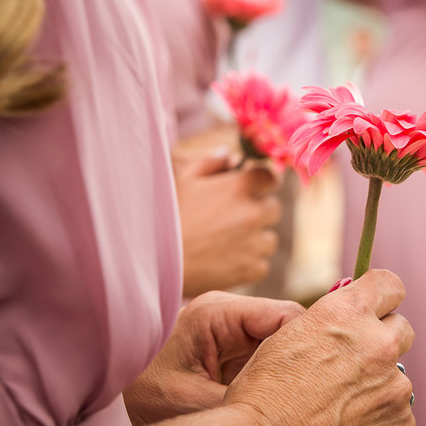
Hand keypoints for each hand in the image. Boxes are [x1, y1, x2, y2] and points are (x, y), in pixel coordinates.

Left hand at [124, 292, 304, 425]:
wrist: (114, 393)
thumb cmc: (143, 393)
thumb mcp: (191, 403)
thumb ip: (240, 404)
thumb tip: (290, 414)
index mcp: (219, 313)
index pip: (287, 316)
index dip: (311, 346)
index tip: (324, 384)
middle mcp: (232, 314)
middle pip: (292, 329)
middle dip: (306, 361)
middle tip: (320, 400)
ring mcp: (236, 331)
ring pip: (287, 346)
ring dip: (293, 374)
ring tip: (303, 407)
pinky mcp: (237, 350)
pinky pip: (273, 360)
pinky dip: (281, 382)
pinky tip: (286, 408)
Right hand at [173, 147, 282, 295]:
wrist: (152, 260)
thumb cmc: (164, 216)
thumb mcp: (182, 180)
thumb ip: (209, 162)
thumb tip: (229, 155)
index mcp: (237, 188)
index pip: (271, 177)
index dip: (262, 181)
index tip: (250, 187)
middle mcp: (251, 214)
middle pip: (274, 208)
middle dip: (259, 209)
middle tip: (233, 216)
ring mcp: (252, 244)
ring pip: (269, 238)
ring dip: (255, 238)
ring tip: (228, 241)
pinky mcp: (248, 270)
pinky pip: (262, 265)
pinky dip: (249, 263)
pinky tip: (227, 260)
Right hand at [223, 270, 415, 425]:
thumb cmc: (258, 402)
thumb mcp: (283, 342)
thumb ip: (325, 328)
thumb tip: (346, 326)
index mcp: (345, 315)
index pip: (389, 285)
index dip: (381, 298)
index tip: (374, 311)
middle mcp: (377, 345)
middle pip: (401, 331)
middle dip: (381, 344)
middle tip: (351, 370)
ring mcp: (394, 389)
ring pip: (395, 383)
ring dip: (375, 393)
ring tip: (334, 419)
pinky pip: (397, 421)